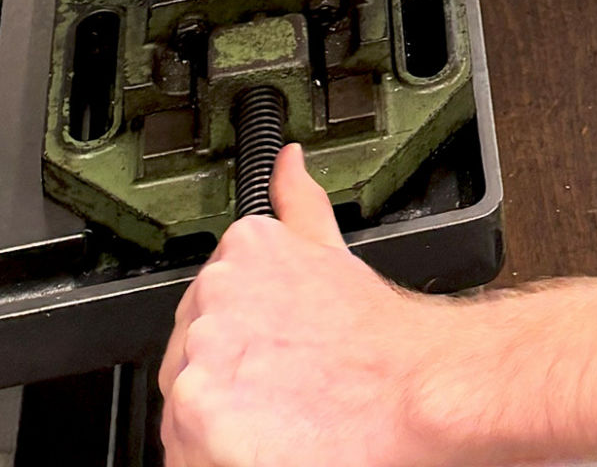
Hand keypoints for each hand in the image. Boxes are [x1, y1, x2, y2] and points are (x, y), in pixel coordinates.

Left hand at [159, 145, 451, 466]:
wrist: (413, 388)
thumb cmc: (378, 336)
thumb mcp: (332, 249)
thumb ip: (298, 202)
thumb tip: (286, 160)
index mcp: (241, 251)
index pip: (206, 305)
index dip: (239, 339)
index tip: (267, 354)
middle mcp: (213, 295)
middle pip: (191, 354)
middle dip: (227, 377)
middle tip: (279, 391)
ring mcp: (202, 351)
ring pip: (185, 401)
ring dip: (220, 418)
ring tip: (279, 419)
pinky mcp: (196, 409)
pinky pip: (184, 445)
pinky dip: (214, 452)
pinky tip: (265, 441)